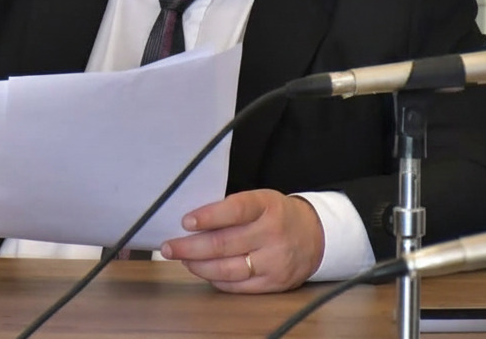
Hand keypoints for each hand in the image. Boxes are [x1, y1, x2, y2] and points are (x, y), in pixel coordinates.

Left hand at [160, 190, 324, 292]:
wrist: (316, 236)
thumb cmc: (278, 215)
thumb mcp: (262, 200)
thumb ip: (233, 209)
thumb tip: (193, 223)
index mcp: (268, 206)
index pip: (235, 210)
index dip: (208, 216)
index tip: (186, 222)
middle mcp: (273, 233)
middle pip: (224, 244)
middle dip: (191, 247)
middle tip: (169, 247)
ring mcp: (274, 260)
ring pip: (227, 268)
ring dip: (199, 266)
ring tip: (183, 259)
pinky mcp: (274, 283)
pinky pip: (237, 285)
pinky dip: (216, 279)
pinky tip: (203, 272)